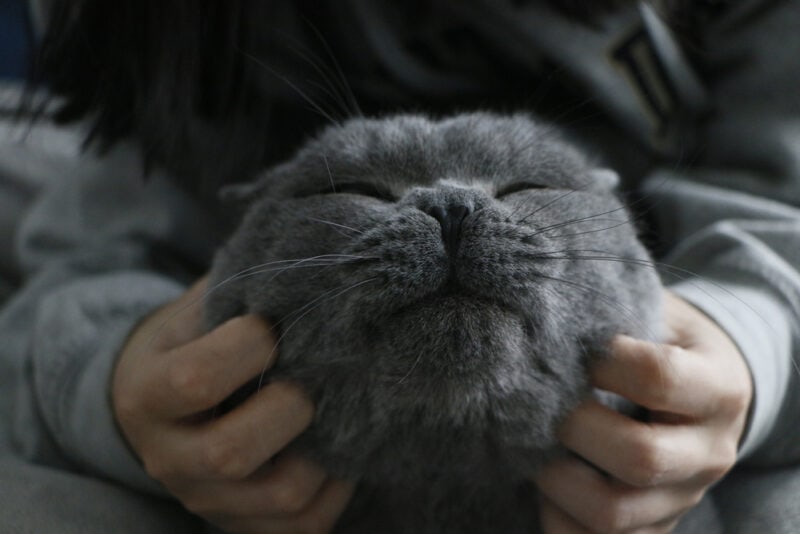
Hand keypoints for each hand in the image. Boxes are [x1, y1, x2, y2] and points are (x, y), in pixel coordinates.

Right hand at [113, 277, 353, 532]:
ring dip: (326, 449)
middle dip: (291, 405)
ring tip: (335, 410)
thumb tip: (312, 270)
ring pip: (282, 496)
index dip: (249, 346)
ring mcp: (206, 499)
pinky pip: (306, 525)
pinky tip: (339, 446)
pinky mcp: (242, 524)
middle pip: (233, 452)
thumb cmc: (190, 342)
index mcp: (148, 395)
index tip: (273, 326)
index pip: (196, 380)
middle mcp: (168, 458)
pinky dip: (339, 486)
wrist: (159, 403)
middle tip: (311, 376)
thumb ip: (237, 291)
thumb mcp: (195, 311)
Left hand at [535, 291, 752, 532]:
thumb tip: (546, 328)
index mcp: (718, 389)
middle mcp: (710, 453)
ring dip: (554, 479)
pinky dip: (557, 517)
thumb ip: (617, 318)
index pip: (657, 378)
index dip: (601, 361)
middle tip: (536, 401)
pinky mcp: (655, 526)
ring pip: (613, 514)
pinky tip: (540, 481)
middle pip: (638, 457)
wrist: (705, 387)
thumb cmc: (666, 342)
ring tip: (527, 443)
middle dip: (571, 426)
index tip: (570, 348)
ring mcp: (683, 498)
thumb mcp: (657, 315)